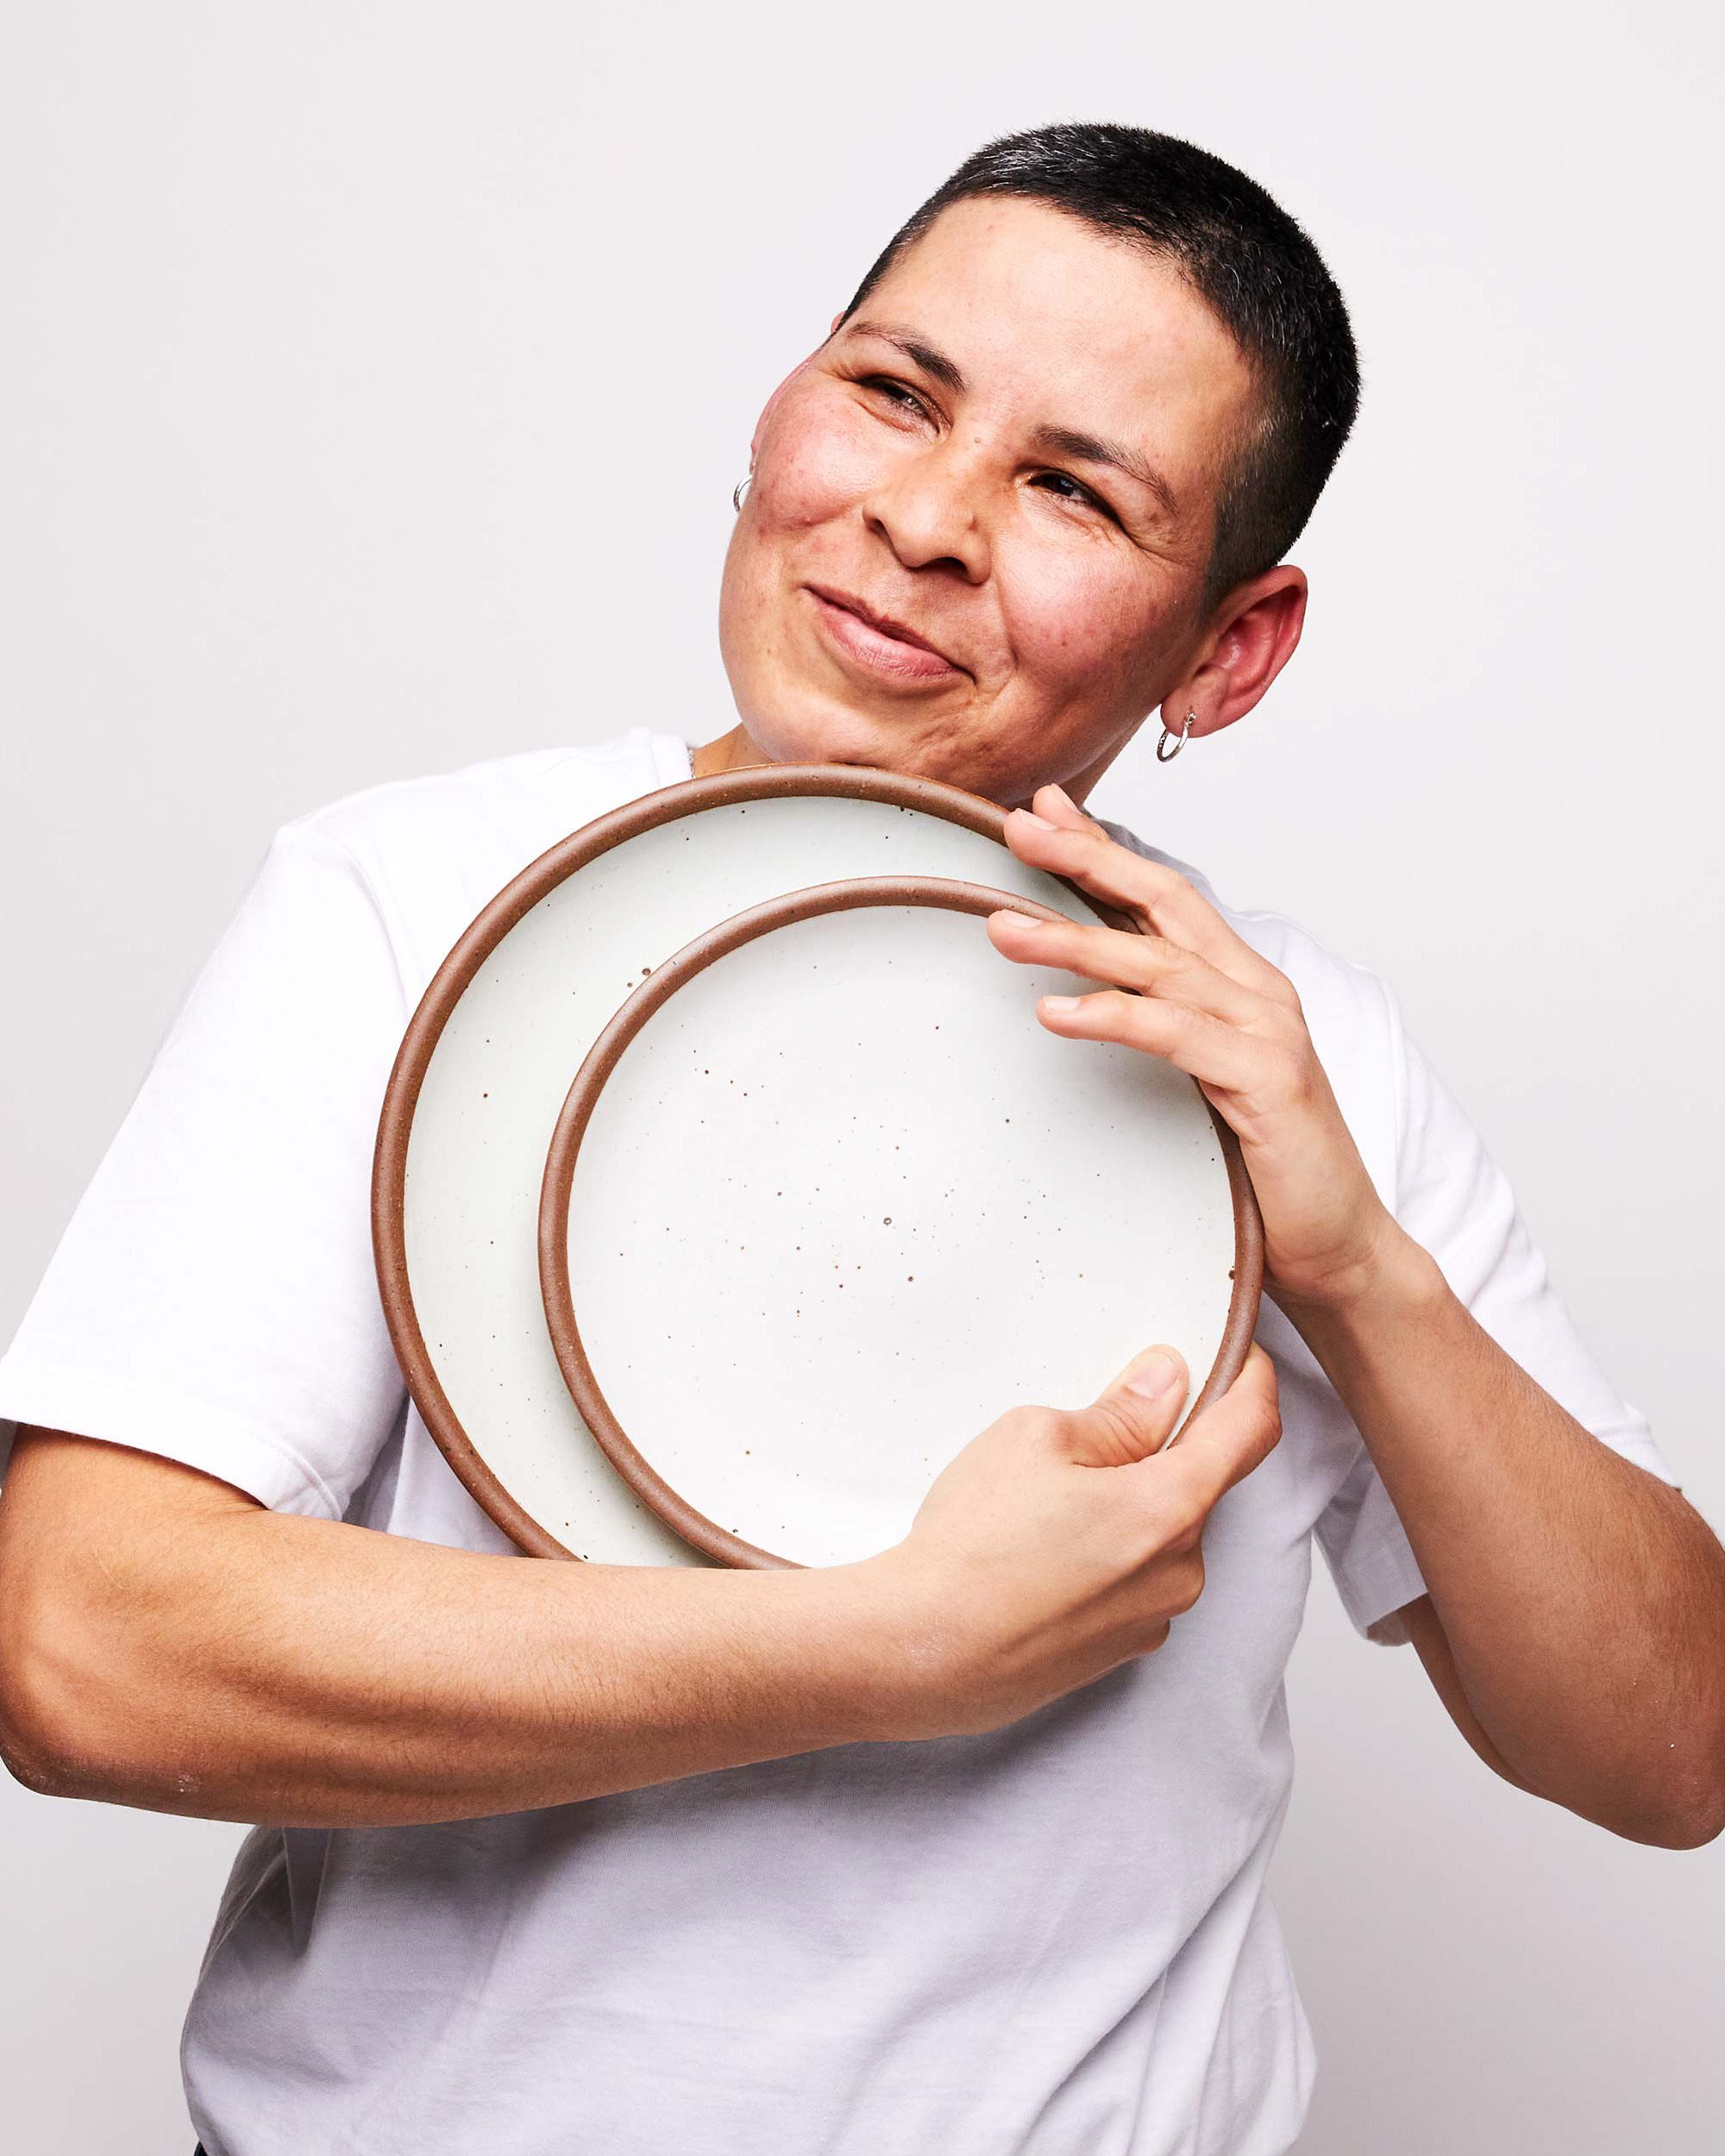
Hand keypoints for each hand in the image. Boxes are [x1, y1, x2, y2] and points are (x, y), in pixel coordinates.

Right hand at [876, 1342, 1280, 1737]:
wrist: (919, 1653)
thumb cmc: (972, 1547)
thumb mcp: (1036, 1439)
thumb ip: (1118, 1412)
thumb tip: (1167, 1383)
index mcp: (1171, 1506)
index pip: (1250, 1429)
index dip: (1251, 1381)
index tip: (1239, 1358)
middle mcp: (1179, 1571)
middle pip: (1197, 1486)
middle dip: (1159, 1451)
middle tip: (1088, 1434)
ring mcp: (1150, 1620)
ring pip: (1160, 1537)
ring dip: (1127, 1507)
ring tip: (1044, 1506)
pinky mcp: (1117, 1654)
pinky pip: (1131, 1584)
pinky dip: (1105, 1557)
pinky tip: (1039, 1554)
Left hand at [986, 781, 1399, 1315]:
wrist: (1342, 1243)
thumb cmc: (1268, 1165)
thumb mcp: (1207, 1080)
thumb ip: (1166, 1029)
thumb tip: (1094, 999)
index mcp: (1241, 984)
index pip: (1164, 898)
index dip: (1105, 851)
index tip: (1041, 813)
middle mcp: (1255, 993)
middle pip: (1161, 904)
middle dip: (1086, 860)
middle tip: (1015, 829)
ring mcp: (1265, 1032)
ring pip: (1156, 964)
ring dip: (1073, 941)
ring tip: (1002, 928)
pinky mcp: (1264, 1080)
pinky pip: (1172, 1036)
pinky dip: (1112, 1017)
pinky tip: (1054, 1012)